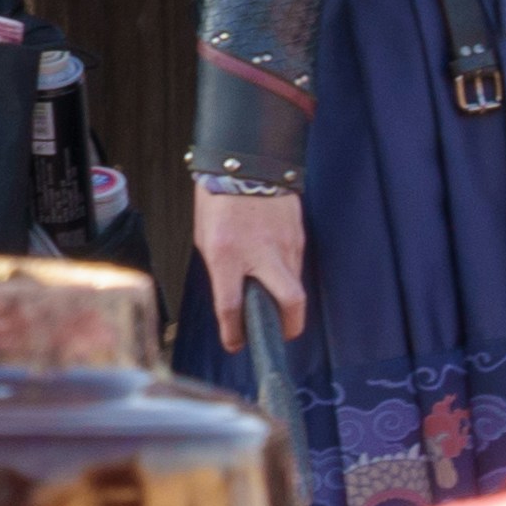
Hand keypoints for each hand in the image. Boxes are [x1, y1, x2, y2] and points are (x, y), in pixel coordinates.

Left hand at [193, 184, 312, 344]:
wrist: (244, 161)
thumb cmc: (217, 200)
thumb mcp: (206, 238)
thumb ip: (222, 270)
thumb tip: (236, 296)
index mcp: (226, 255)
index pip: (231, 306)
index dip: (233, 333)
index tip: (235, 343)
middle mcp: (260, 253)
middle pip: (289, 303)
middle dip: (289, 327)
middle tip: (281, 334)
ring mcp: (284, 245)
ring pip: (296, 286)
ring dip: (287, 300)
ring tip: (273, 302)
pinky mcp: (299, 236)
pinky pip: (296, 266)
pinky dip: (287, 276)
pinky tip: (276, 271)